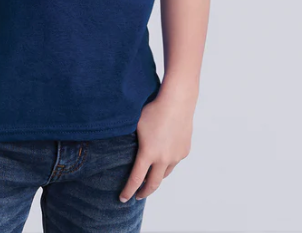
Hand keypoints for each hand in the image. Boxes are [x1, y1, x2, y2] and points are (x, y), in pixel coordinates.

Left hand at [119, 88, 194, 202]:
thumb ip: (129, 139)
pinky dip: (167, 163)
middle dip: (144, 192)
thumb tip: (117, 146)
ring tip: (149, 177)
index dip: (128, 191)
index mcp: (148, 153)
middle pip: (153, 184)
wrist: (177, 101)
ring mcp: (176, 156)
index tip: (123, 199)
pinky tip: (163, 155)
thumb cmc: (153, 109)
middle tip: (137, 195)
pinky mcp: (184, 151)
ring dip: (156, 177)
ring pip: (165, 173)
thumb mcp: (135, 124)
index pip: (135, 179)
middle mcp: (163, 158)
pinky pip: (174, 161)